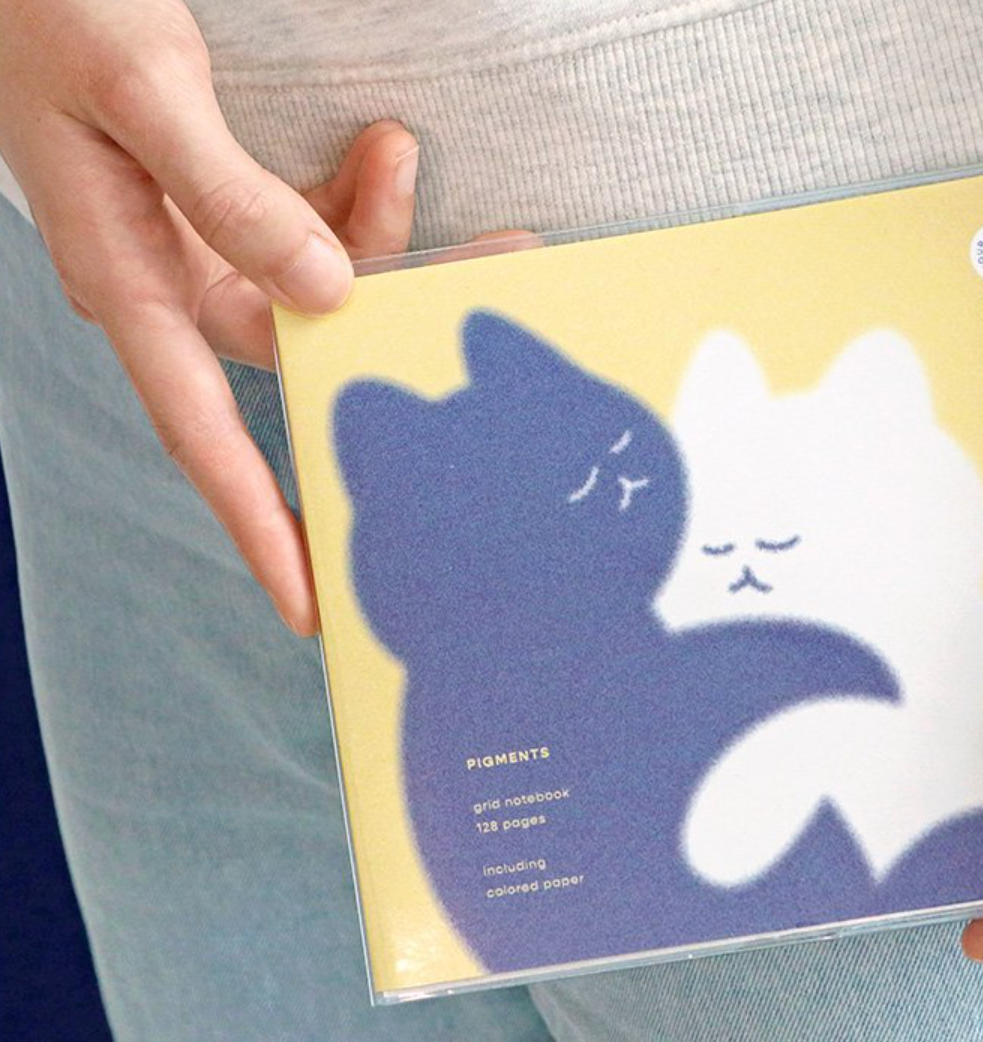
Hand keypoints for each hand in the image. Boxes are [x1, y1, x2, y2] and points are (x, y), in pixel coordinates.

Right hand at [0, 0, 420, 634]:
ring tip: (405, 156)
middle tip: (486, 289)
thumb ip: (229, 198)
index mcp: (128, 283)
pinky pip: (315, 228)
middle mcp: (172, 281)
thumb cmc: (57, 9)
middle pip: (300, 354)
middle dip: (389, 335)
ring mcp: (205, 243)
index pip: (204, 438)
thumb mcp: (140, 95)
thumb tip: (324, 295)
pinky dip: (359, 198)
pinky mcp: (231, 202)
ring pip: (323, 284)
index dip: (258, 524)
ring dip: (384, 238)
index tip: (309, 603)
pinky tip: (383, 148)